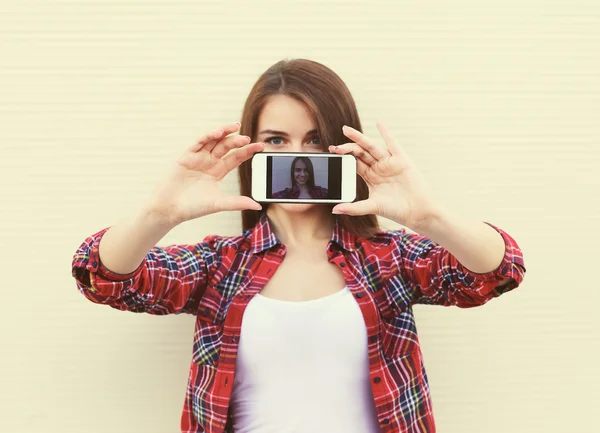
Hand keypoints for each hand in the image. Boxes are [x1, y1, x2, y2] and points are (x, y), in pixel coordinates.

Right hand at [145, 122, 263, 225]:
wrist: (169, 210)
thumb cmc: (192, 208)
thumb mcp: (218, 204)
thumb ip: (237, 203)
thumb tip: (257, 206)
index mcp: (218, 171)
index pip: (235, 157)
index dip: (247, 151)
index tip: (260, 147)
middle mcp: (209, 162)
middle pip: (226, 147)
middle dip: (237, 141)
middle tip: (247, 138)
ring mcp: (197, 158)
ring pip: (213, 141)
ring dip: (223, 132)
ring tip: (234, 127)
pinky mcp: (185, 156)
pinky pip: (198, 143)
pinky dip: (207, 136)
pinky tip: (217, 132)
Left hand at [329, 121, 440, 229]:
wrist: (417, 212)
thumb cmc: (396, 210)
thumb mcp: (372, 207)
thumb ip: (353, 208)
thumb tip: (335, 210)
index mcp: (371, 176)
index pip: (354, 163)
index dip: (343, 157)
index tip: (331, 153)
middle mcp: (379, 167)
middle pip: (360, 153)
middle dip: (347, 148)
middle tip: (334, 147)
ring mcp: (389, 162)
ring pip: (372, 147)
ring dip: (359, 138)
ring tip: (346, 130)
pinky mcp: (401, 160)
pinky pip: (392, 144)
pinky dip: (386, 133)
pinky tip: (379, 123)